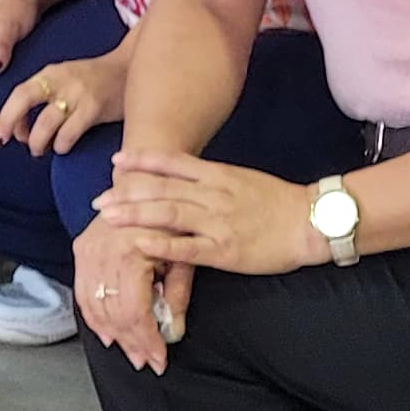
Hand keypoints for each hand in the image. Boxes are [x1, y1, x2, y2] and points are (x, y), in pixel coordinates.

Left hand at [0, 45, 129, 154]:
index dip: (6, 116)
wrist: (131, 68)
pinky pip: (69, 133)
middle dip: (10, 123)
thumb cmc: (95, 81)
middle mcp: (61, 80)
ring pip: (45, 123)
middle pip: (24, 100)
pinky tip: (62, 147)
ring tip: (39, 150)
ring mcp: (78, 93)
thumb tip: (21, 130)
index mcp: (51, 73)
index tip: (3, 135)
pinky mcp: (95, 108)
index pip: (19, 93)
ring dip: (37, 142)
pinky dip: (60, 145)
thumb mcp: (65, 79)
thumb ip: (44, 97)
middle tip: (9, 142)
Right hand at [73, 209, 188, 371]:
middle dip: (131, 343)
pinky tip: (108, 332)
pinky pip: (82, 292)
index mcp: (130, 253)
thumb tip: (173, 331)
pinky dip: (94, 316)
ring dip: (112, 334)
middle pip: (113, 314)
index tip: (159, 360)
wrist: (147, 181)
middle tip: (146, 361)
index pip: (134, 313)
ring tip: (130, 351)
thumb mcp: (185, 254)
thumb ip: (178, 294)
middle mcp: (103, 252)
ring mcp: (88, 250)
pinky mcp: (81, 248)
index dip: (147, 341)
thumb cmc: (173, 217)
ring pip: (94, 307)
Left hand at [99, 151, 323, 277]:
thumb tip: (184, 178)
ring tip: (108, 217)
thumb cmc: (278, 202)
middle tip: (99, 199)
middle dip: (127, 193)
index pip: (173, 163)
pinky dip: (162, 246)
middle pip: (162, 190)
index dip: (142, 161)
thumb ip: (213, 179)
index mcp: (218, 175)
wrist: (310, 221)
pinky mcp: (225, 249)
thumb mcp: (242, 179)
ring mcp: (218, 221)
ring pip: (169, 215)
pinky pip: (188, 248)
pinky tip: (140, 245)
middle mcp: (213, 194)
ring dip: (135, 215)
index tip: (116, 160)